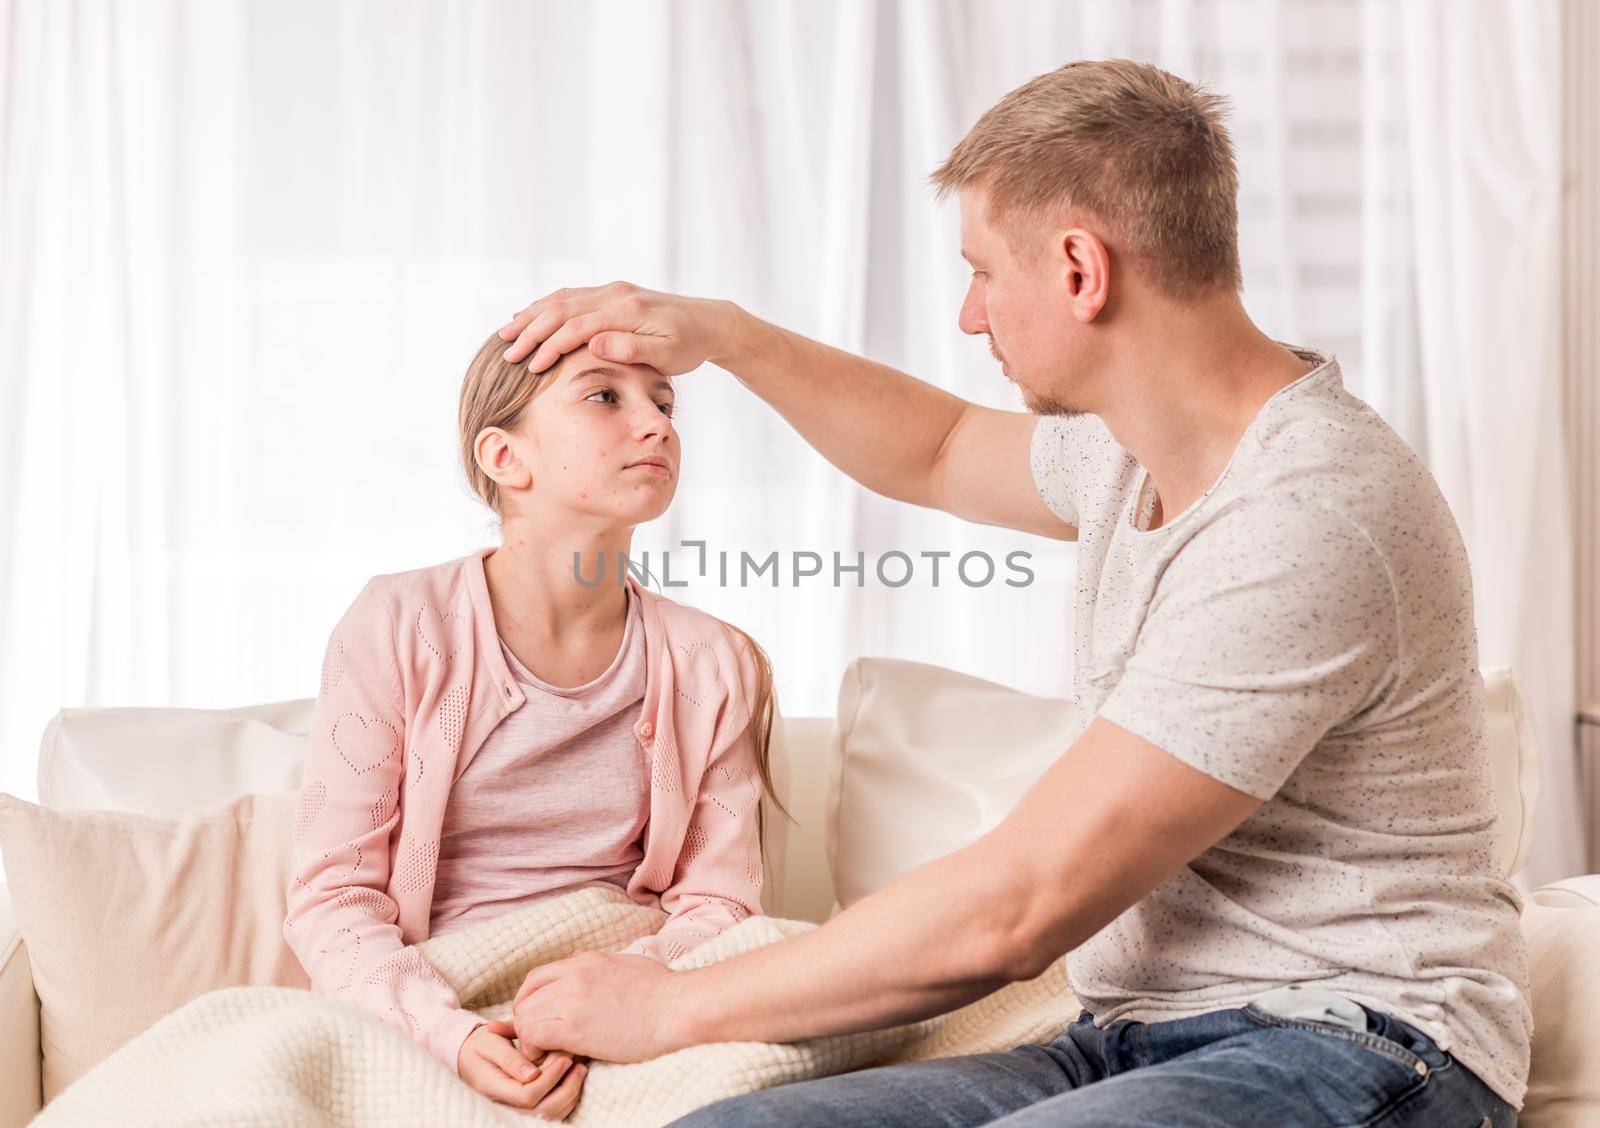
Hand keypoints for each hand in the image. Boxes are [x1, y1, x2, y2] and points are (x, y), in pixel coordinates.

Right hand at [457, 1019, 587, 1118]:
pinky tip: (573, 1076)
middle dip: (566, 1089)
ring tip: (580, 1069)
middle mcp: (505, 1104)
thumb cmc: (481, 1043)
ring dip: (569, 1094)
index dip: (549, 1079)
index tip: (565, 1059)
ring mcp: (515, 1107)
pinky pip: (549, 1110)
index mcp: (494, 1088)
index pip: (527, 1096)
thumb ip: (510, 1059)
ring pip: (549, 1114)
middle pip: (542, 1111)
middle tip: (579, 1065)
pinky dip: (566, 1097)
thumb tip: (531, 1075)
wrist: (468, 1053)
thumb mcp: (490, 1043)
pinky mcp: (526, 1105)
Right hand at [497, 282, 741, 375]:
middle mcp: (616, 294)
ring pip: (562, 298)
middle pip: (562, 308)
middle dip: (531, 330)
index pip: (577, 327)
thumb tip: (593, 344)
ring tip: (507, 332)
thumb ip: (630, 348)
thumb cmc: (689, 345)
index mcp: (627, 310)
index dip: (550, 347)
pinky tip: (530, 316)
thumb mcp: (666, 354)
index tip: (530, 368)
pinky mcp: (613, 293)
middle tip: (506, 351)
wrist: (708, 323)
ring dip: (532, 315)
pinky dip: (548, 306)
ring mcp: (613, 290)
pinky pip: (572, 296)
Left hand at [512, 950, 692, 1062]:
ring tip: (547, 1051)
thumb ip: (599, 962)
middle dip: (526, 1020)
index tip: (536, 1016)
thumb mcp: (628, 963)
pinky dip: (535, 1048)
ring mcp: (573, 999)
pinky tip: (552, 1055)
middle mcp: (574, 975)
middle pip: (527, 998)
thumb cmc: (663, 990)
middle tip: (539, 1040)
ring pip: (526, 1017)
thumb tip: (578, 956)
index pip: (537, 977)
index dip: (529, 999)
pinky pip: (534, 1035)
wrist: (679, 1007)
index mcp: (586, 962)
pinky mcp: (575, 1027)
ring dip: (530, 1037)